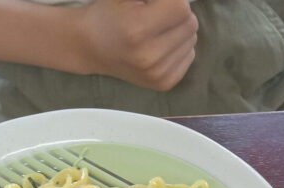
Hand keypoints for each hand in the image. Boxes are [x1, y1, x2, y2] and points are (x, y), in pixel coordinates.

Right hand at [76, 0, 197, 90]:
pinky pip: (189, 56)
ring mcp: (156, 74)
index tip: (157, 3)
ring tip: (155, 32)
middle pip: (190, 24)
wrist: (92, 47)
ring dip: (179, 31)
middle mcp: (148, 56)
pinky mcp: (163, 83)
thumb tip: (182, 1)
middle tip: (157, 16)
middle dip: (178, 14)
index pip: (181, 7)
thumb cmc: (110, 14)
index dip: (172, 0)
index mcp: (137, 29)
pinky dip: (179, 48)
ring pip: (192, 40)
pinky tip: (159, 46)